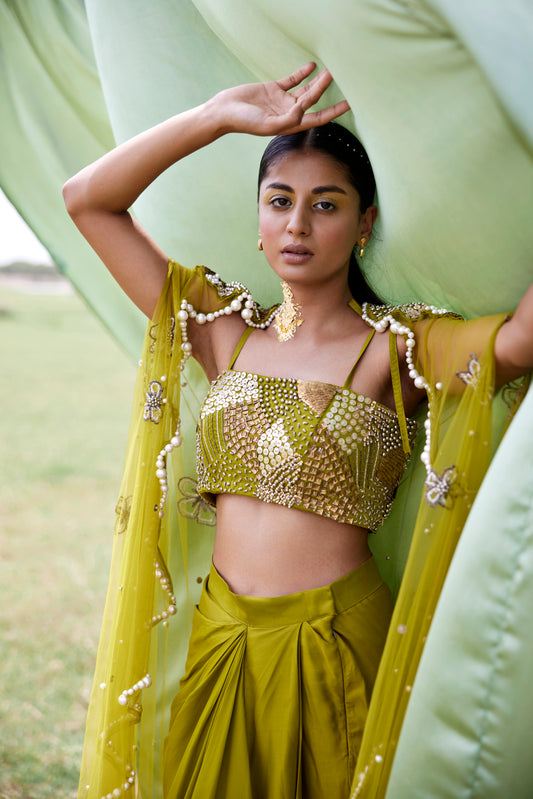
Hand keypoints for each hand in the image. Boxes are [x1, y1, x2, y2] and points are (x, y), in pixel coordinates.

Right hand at [211, 63, 349, 136]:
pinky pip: (291, 80)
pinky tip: (311, 66)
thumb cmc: (244, 122)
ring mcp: (281, 100)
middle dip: (326, 90)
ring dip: (316, 81)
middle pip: (313, 101)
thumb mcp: (268, 124)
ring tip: (330, 70)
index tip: (348, 104)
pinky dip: (301, 73)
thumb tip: (305, 110)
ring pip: (305, 89)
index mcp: (290, 124)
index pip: (318, 118)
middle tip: (338, 76)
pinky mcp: (273, 89)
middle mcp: (289, 112)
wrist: (224, 111)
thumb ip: (288, 119)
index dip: (334, 112)